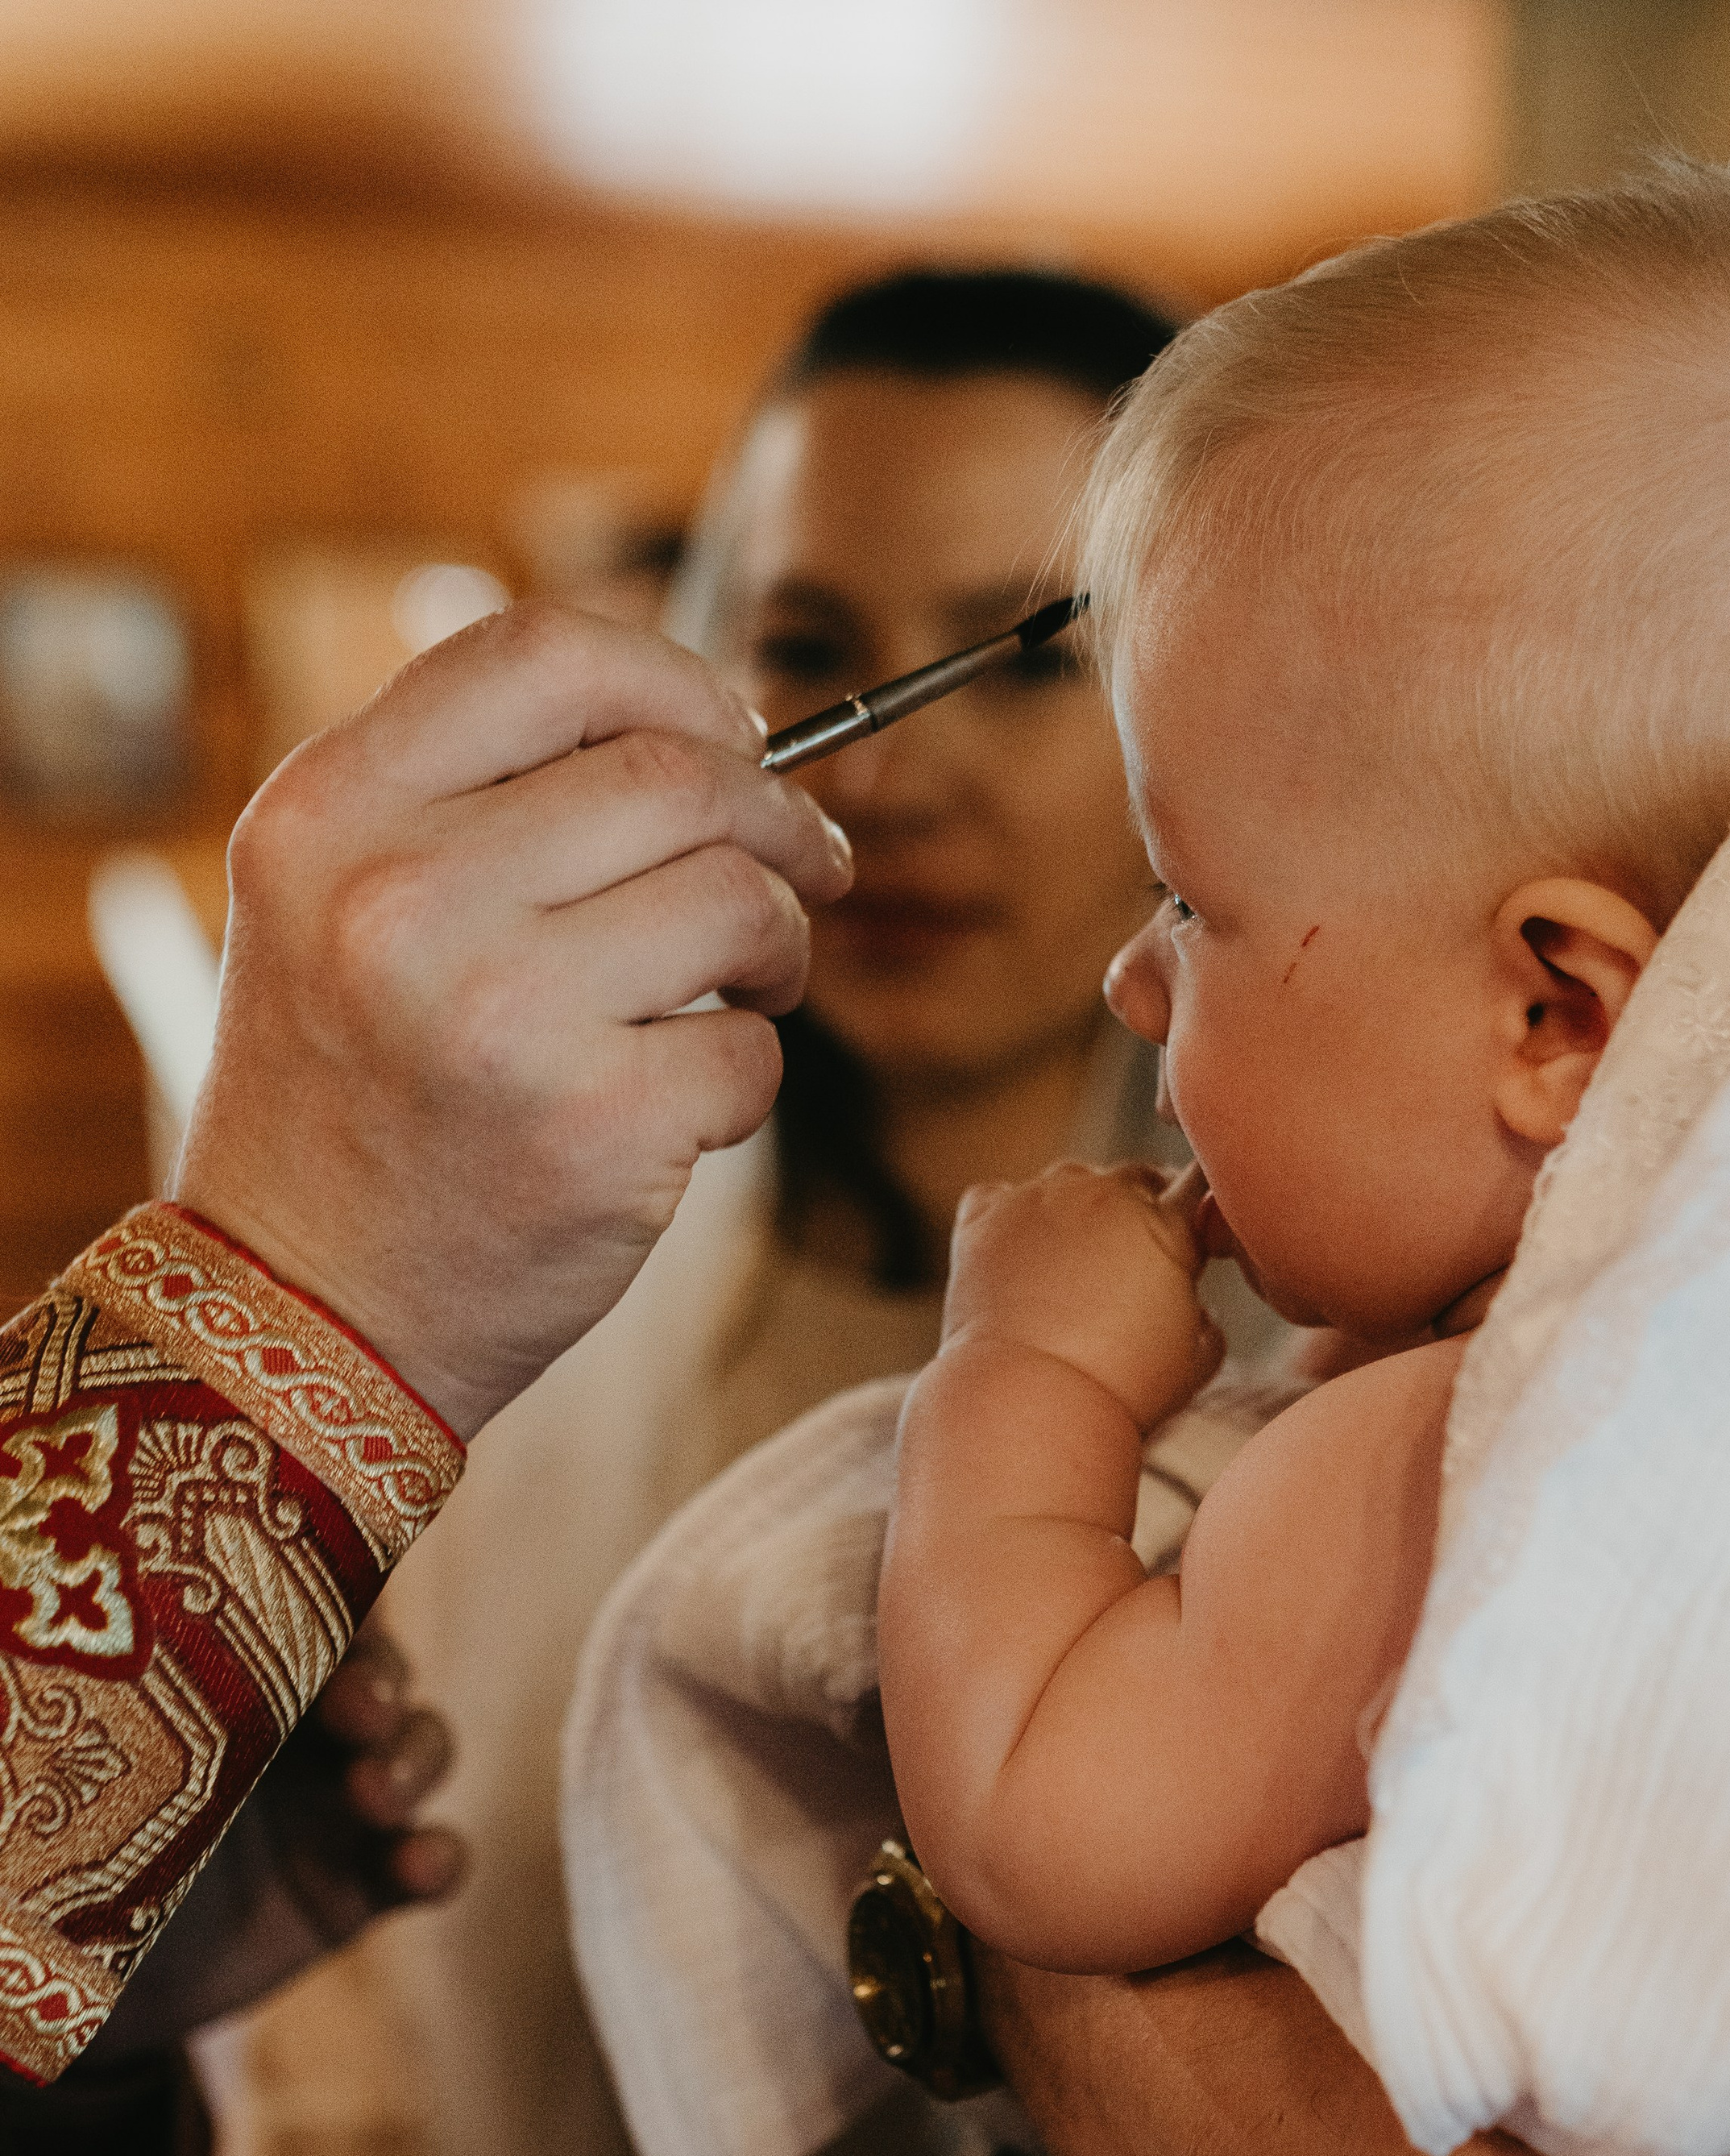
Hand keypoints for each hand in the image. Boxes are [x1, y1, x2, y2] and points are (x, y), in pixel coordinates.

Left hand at [91, 1626, 462, 2056]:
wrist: (74, 1984)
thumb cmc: (60, 1852)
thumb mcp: (62, 1771)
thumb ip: (76, 1714)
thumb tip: (15, 1618)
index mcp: (223, 1678)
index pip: (298, 1608)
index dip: (330, 1597)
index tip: (328, 1613)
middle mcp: (293, 1728)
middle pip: (375, 1671)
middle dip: (379, 1683)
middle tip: (356, 1712)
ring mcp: (334, 1806)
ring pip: (420, 1749)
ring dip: (415, 1760)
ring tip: (377, 1794)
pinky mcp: (358, 1887)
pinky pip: (428, 1861)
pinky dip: (438, 1858)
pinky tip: (420, 1867)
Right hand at [177, 605, 852, 1438]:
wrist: (302, 1308)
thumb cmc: (351, 1094)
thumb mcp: (330, 900)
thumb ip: (467, 792)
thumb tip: (695, 722)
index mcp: (330, 812)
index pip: (545, 653)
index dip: (676, 680)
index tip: (735, 735)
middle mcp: (402, 899)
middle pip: (676, 772)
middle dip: (775, 816)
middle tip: (805, 865)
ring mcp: (499, 1018)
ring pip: (736, 900)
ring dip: (780, 938)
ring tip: (749, 980)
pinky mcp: (592, 1132)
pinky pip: (749, 1050)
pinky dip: (744, 1074)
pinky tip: (685, 1103)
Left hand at [941, 1160, 1224, 1434]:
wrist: (1029, 1401)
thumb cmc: (1120, 1390)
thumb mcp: (1196, 1363)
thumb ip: (1206, 1321)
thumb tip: (1197, 1310)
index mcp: (1166, 1226)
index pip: (1198, 1184)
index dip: (1195, 1206)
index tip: (1187, 1231)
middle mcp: (1104, 1195)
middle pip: (1131, 1178)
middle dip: (1137, 1208)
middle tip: (1127, 1259)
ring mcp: (1039, 1198)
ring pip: (1067, 1182)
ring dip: (1074, 1210)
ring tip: (1067, 1266)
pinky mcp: (983, 1216)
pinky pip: (998, 1196)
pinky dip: (1007, 1218)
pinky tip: (1012, 1256)